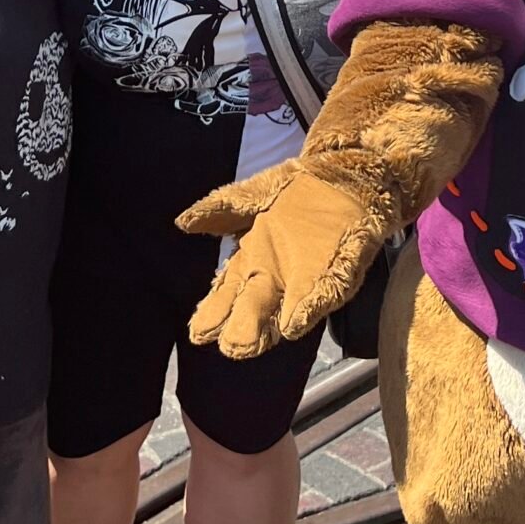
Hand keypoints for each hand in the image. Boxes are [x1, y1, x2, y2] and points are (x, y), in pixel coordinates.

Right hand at [181, 168, 385, 357]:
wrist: (342, 177)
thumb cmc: (292, 191)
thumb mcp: (250, 196)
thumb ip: (219, 210)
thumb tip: (182, 222)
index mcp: (249, 262)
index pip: (226, 295)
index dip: (213, 314)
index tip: (200, 333)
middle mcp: (273, 278)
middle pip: (251, 309)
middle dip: (240, 328)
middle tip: (231, 346)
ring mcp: (305, 280)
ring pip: (280, 310)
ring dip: (268, 327)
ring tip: (254, 343)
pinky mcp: (336, 275)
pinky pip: (321, 295)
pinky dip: (307, 309)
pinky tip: (294, 324)